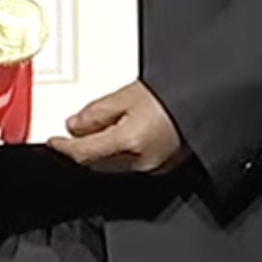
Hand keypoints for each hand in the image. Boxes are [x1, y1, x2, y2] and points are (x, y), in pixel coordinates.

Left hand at [48, 81, 183, 173]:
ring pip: (113, 166)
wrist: (207, 101)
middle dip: (82, 149)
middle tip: (73, 132)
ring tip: (97, 130)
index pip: (83, 154)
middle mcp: (141, 161)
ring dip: (100, 152)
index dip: (64, 148)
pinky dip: (119, 153)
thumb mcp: (128, 94)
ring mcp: (153, 167)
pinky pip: (131, 164)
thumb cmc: (177, 94)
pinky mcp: (163, 166)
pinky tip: (120, 136)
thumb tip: (74, 125)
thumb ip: (97, 112)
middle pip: (97, 163)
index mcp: (130, 141)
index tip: (53, 141)